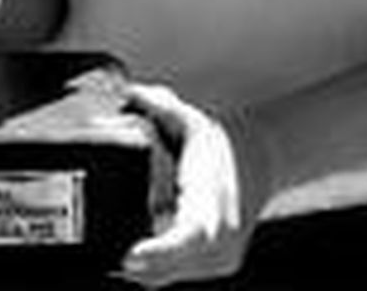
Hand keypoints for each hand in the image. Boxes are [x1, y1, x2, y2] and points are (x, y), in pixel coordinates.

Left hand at [120, 84, 274, 286]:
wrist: (256, 167)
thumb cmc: (217, 148)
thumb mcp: (192, 121)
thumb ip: (161, 105)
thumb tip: (131, 93)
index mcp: (214, 205)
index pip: (190, 237)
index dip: (161, 252)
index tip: (131, 256)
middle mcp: (222, 239)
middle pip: (171, 267)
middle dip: (139, 262)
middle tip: (111, 252)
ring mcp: (221, 258)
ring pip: (170, 276)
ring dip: (146, 264)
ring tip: (131, 239)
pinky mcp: (217, 267)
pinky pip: (176, 274)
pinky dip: (157, 264)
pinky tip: (146, 244)